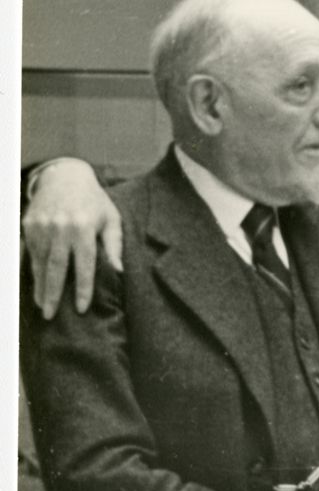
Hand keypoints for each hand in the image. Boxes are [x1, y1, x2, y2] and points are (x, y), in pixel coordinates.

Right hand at [23, 159, 122, 317]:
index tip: (81, 308)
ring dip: (39, 286)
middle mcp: (60, 228)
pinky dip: (31, 270)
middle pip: (56, 268)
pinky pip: (29, 253)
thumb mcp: (111, 219)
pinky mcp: (28, 225)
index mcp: (83, 228)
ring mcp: (41, 226)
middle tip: (50, 315)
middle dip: (53, 294)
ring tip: (42, 306)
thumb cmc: (94, 201)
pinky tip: (34, 285)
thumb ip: (114, 245)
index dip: (83, 288)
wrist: (64, 175)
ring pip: (39, 263)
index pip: (84, 265)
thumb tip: (118, 272)